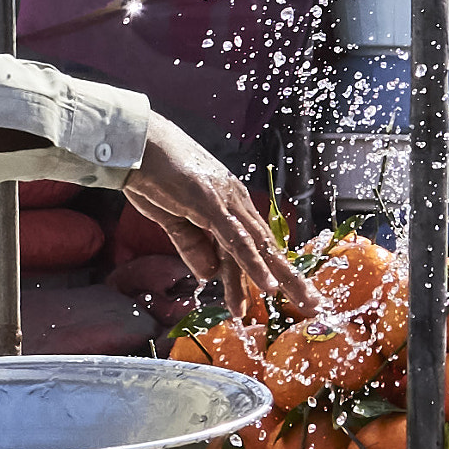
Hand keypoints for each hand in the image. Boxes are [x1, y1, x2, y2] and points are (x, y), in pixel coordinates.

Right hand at [123, 115, 317, 318]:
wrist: (134, 143)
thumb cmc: (152, 174)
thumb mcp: (173, 220)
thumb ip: (191, 247)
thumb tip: (209, 276)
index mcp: (228, 205)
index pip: (257, 244)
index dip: (275, 270)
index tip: (292, 293)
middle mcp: (234, 202)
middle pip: (268, 247)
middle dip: (292, 278)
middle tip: (314, 304)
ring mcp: (225, 202)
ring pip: (260, 247)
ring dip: (282, 278)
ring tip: (303, 303)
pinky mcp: (210, 204)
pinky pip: (236, 241)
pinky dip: (253, 265)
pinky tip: (268, 286)